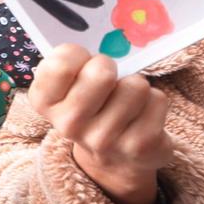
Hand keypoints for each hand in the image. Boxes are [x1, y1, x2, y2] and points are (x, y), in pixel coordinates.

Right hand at [29, 46, 172, 203]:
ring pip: (136, 85)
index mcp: (45, 103)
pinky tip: (142, 117)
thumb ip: (70, 63)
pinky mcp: (139, 146)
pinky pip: (157, 100)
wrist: (113, 161)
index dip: (78, 55)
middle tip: (108, 82)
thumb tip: (103, 43)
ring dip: (136, 87)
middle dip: (110, 68)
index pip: (61, 63)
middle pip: (102, 72)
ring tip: (127, 103)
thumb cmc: (90, 109)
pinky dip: (155, 103)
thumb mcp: (67, 88)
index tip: (81, 66)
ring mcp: (104, 139)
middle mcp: (69, 124)